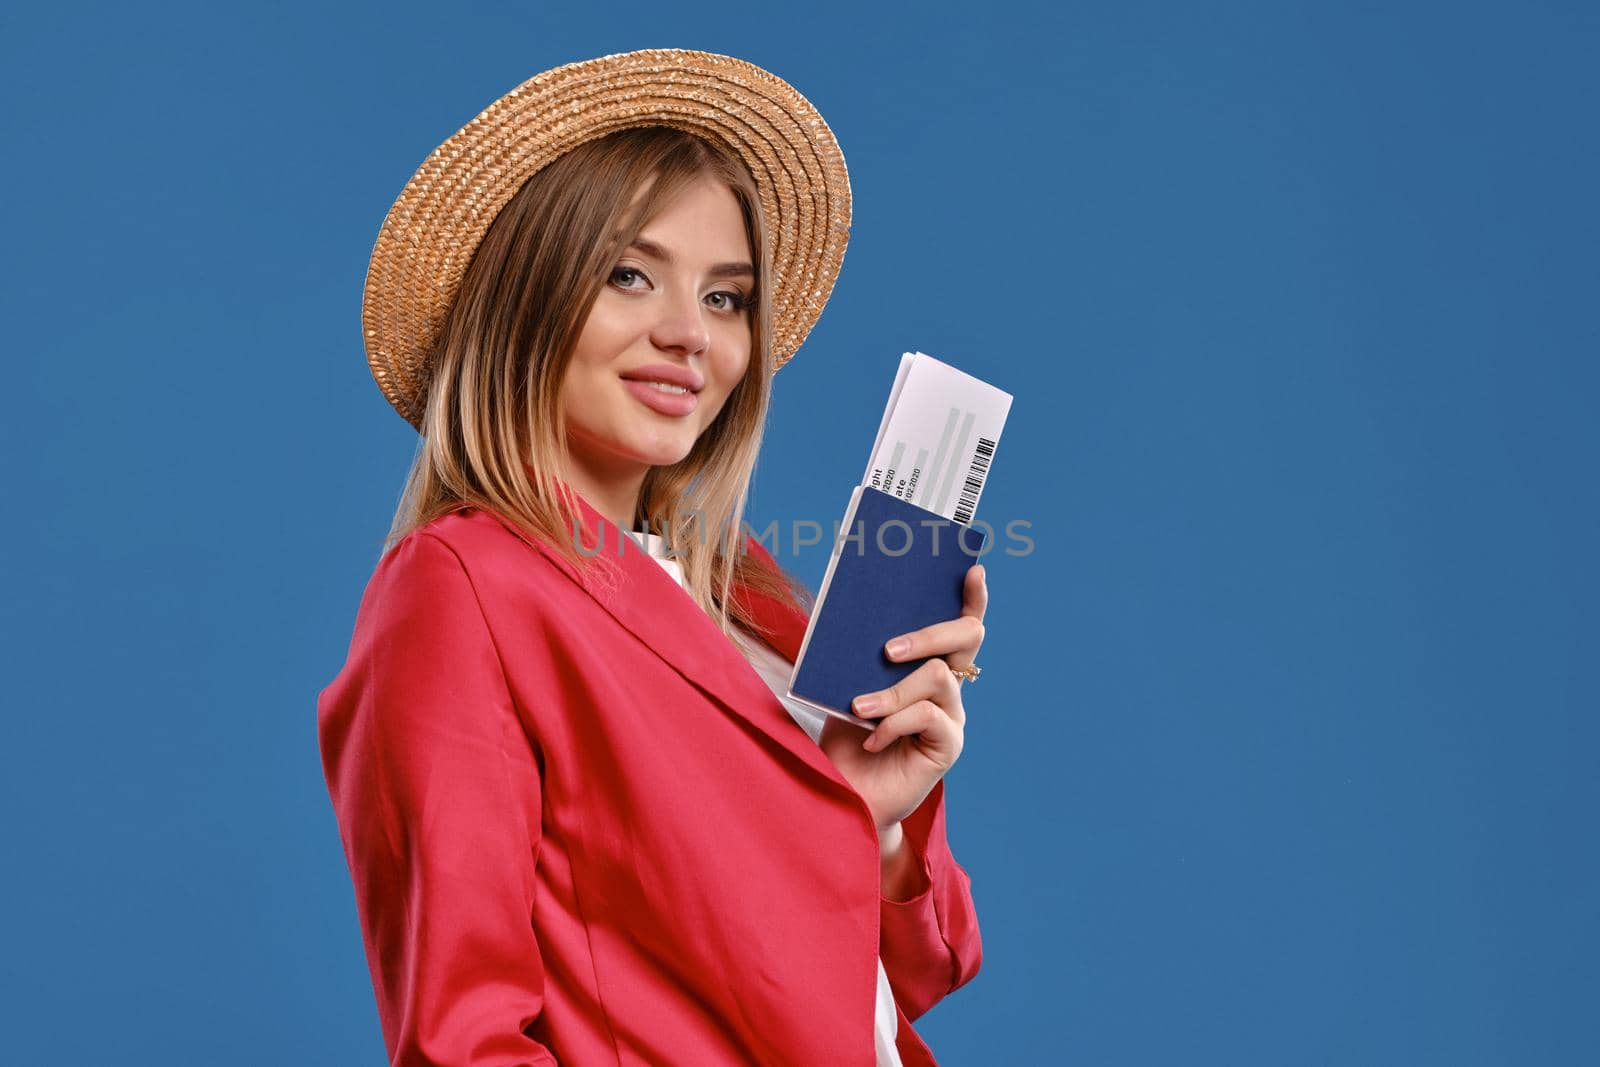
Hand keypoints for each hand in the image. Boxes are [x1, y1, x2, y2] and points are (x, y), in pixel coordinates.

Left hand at [818, 563, 987, 831]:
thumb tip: (856, 616)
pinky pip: (928, 715)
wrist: (843, 794)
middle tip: (887, 650)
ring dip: (893, 690)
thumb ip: (861, 658)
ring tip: (860, 707)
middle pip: (967, 637)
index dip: (972, 597)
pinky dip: (893, 723)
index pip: (960, 624)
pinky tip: (871, 740)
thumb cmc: (845, 739)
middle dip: (929, 633)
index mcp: (928, 666)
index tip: (973, 570)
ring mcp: (952, 715)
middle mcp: (949, 687)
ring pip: (938, 675)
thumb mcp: (848, 687)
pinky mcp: (949, 745)